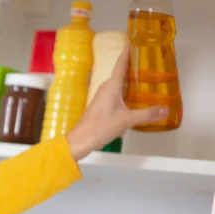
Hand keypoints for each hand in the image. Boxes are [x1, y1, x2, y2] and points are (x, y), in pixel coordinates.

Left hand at [66, 43, 169, 160]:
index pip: (120, 64)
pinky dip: (126, 91)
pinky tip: (134, 97)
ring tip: (146, 78)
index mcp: (111, 86)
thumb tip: (164, 110)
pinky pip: (116, 93)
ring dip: (130, 80)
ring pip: (119, 84)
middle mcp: (105, 88)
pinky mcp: (101, 106)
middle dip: (134, 66)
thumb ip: (146, 114)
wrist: (80, 140)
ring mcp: (102, 97)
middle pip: (121, 73)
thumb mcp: (126, 120)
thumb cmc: (99, 127)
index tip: (133, 41)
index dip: (127, 53)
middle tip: (149, 61)